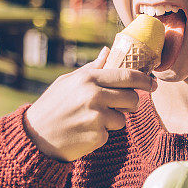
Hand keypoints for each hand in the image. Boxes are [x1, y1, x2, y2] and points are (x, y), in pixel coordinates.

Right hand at [24, 48, 156, 161]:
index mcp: (89, 79)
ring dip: (113, 120)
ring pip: (123, 118)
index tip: (153, 83)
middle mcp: (94, 95)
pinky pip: (110, 133)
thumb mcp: (68, 82)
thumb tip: (108, 50)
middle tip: (122, 105)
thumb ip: (92, 68)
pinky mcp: (97, 136)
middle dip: (131, 103)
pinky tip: (84, 131)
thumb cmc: (53, 106)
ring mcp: (96, 116)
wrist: (35, 137)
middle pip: (132, 98)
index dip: (145, 80)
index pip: (127, 76)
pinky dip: (101, 133)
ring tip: (91, 119)